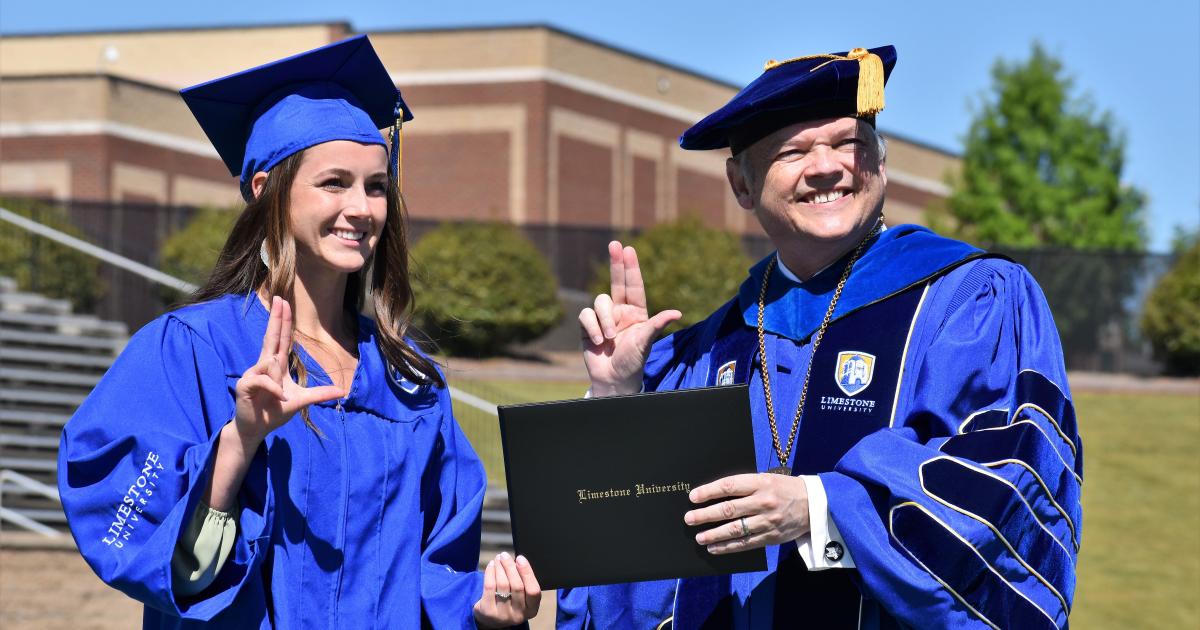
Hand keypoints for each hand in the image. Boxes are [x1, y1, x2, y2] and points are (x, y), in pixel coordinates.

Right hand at [233, 296, 345, 444]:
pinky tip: (279, 399)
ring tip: (280, 397)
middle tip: (279, 298)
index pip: (282, 339)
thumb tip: (341, 391)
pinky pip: (264, 379)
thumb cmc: (274, 411)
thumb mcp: (301, 401)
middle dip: (276, 318)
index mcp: (277, 366)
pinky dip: (275, 389)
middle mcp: (264, 365)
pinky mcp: (245, 384)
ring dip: (279, 381)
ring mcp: (253, 373)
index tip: (284, 303)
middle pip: (271, 337)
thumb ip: (319, 394)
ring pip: (271, 362)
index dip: (283, 321)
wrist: (255, 429)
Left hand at [473, 552, 540, 627]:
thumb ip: (523, 581)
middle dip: (510, 567)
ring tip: (498, 558)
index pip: (533, 590)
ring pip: (503, 585)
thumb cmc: (510, 601)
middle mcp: (519, 615)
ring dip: (500, 567)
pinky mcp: (488, 612)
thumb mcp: (522, 596)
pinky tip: (491, 565)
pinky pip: (490, 587)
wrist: (491, 619)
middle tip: (505, 555)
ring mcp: (503, 615)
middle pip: (517, 586)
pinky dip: (490, 573)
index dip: (527, 573)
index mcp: (532, 609)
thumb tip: (518, 560)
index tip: (520, 558)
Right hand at [578, 241, 681, 395]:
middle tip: (615, 244)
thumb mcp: (646, 342)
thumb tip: (677, 313)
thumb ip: (657, 324)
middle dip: (616, 263)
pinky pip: (586, 315)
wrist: (613, 379)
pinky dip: (592, 328)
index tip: (629, 249)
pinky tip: (599, 342)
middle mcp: (620, 311)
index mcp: (636, 312)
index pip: (634, 285)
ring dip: (605, 320)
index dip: (631, 268)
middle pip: (617, 282)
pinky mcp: (588, 326)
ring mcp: (603, 318)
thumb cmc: (633, 361)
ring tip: (611, 338)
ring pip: (600, 302)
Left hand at [684, 473, 809, 553]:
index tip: (693, 497)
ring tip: (699, 537)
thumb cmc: (785, 489)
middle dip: (706, 515)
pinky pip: (745, 543)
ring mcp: (768, 521)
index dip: (709, 492)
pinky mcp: (771, 537)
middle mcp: (763, 502)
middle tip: (689, 519)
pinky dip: (728, 547)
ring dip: (714, 534)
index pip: (729, 486)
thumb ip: (746, 486)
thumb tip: (716, 494)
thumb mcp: (767, 479)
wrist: (816, 505)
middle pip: (729, 510)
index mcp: (761, 483)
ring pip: (735, 530)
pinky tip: (715, 548)